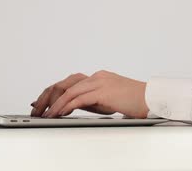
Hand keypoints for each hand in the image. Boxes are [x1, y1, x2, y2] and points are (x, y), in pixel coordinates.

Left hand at [30, 70, 148, 118]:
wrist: (154, 100)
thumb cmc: (134, 102)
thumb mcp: (107, 101)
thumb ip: (90, 101)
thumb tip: (70, 107)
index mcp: (96, 78)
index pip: (68, 83)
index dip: (52, 93)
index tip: (40, 102)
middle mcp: (96, 77)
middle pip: (63, 84)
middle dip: (47, 97)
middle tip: (36, 108)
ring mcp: (99, 82)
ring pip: (68, 91)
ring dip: (54, 103)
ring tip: (45, 114)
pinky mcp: (103, 91)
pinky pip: (79, 98)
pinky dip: (66, 106)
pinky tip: (59, 113)